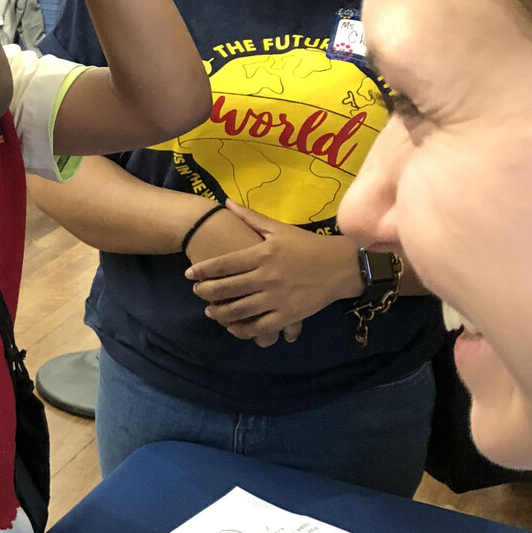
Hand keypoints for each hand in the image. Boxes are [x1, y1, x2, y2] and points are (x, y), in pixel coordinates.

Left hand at [185, 201, 361, 341]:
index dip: (203, 270)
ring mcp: (278, 298)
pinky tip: (233, 327)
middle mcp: (267, 276)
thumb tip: (226, 203)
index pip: (225, 264)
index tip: (189, 274)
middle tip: (196, 292)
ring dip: (220, 312)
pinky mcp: (289, 315)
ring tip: (210, 311)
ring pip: (240, 310)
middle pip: (227, 288)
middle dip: (206, 292)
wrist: (342, 266)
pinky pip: (260, 326)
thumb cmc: (308, 245)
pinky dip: (243, 329)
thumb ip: (250, 217)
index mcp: (263, 254)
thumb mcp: (279, 228)